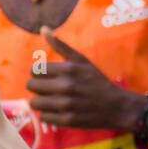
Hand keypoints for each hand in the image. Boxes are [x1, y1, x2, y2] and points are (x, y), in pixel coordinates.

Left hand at [25, 26, 142, 129]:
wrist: (116, 107)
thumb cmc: (96, 81)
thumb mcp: (81, 60)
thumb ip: (60, 45)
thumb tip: (43, 28)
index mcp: (68, 69)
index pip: (34, 70)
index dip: (37, 74)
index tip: (46, 78)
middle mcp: (66, 86)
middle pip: (31, 86)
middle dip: (37, 88)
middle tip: (48, 90)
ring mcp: (66, 104)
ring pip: (34, 103)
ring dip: (41, 103)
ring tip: (51, 101)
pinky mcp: (67, 120)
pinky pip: (43, 117)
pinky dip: (48, 115)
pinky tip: (58, 111)